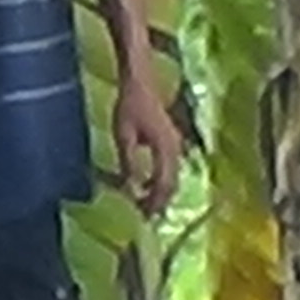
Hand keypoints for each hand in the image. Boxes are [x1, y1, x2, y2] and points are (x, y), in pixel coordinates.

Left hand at [114, 79, 184, 216]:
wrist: (141, 82)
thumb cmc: (130, 105)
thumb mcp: (124, 135)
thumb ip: (128, 162)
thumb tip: (130, 188)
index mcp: (165, 148)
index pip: (163, 183)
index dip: (154, 201)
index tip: (143, 215)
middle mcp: (175, 148)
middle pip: (172, 183)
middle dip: (160, 201)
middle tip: (145, 217)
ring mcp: (176, 144)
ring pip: (174, 177)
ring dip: (161, 193)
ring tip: (147, 205)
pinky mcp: (172, 141)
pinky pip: (171, 168)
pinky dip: (162, 181)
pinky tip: (148, 186)